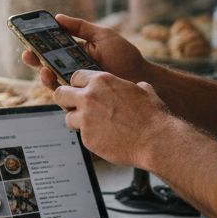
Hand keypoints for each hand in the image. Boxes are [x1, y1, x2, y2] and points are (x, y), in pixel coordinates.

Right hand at [20, 14, 148, 88]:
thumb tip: (57, 17)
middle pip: (47, 64)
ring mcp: (76, 84)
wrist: (140, 77)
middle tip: (28, 54)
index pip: (51, 48)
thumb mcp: (102, 35)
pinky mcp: (81, 98)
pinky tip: (57, 82)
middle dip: (35, 59)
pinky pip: (64, 96)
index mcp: (75, 52)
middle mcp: (72, 68)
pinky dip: (57, 89)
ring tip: (44, 69)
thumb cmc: (125, 56)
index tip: (28, 38)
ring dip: (44, 75)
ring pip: (52, 81)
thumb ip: (80, 27)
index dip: (38, 43)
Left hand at [53, 70, 171, 166]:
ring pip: (67, 117)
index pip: (75, 77)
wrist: (155, 140)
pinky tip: (106, 138)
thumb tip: (137, 86)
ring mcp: (86, 118)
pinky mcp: (87, 138)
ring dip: (77, 121)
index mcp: (101, 81)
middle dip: (66, 100)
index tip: (83, 92)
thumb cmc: (153, 116)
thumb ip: (131, 87)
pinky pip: (81, 135)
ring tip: (94, 126)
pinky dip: (90, 137)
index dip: (78, 85)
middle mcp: (89, 97)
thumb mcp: (144, 91)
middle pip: (60, 93)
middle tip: (76, 108)